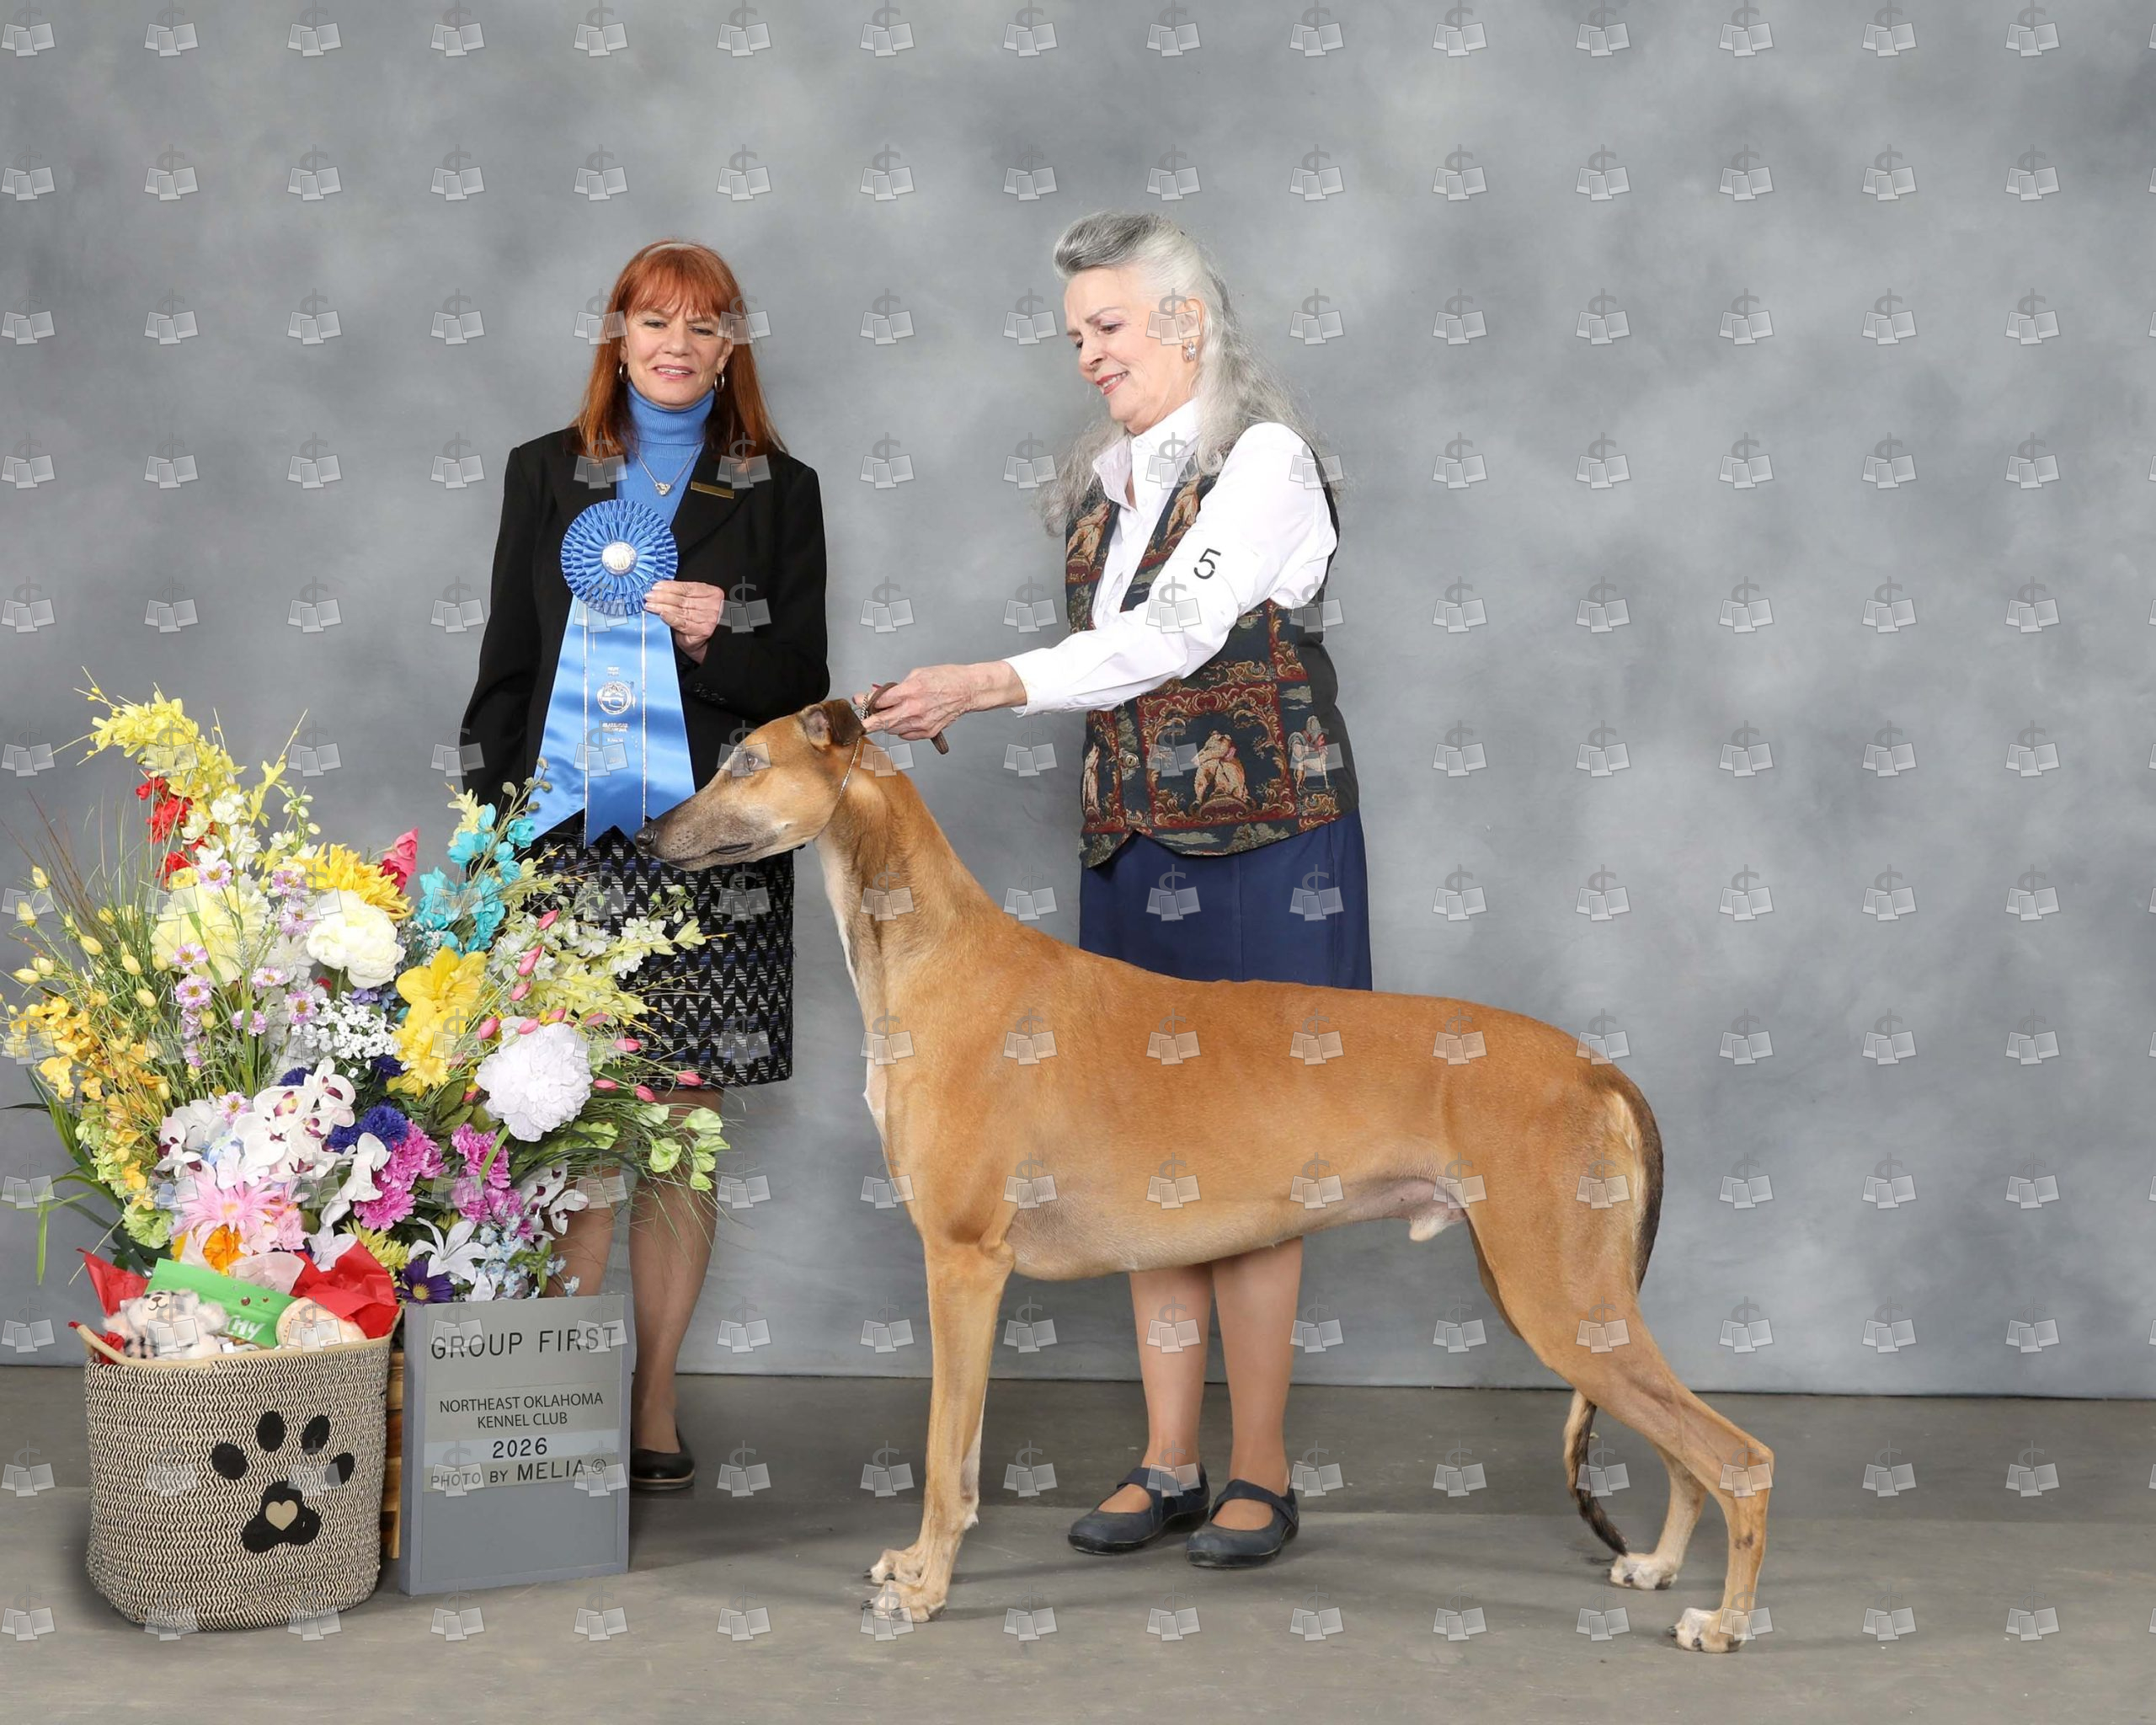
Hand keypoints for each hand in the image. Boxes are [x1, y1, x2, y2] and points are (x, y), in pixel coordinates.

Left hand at [645, 579, 724, 661]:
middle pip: (682, 599)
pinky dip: (671, 618)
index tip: (656, 587)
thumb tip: (659, 591)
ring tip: (650, 605)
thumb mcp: (694, 603)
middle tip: (649, 596)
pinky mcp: (704, 630)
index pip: (688, 588)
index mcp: (712, 594)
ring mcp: (710, 618)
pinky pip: (683, 623)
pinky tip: (662, 614)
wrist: (707, 644)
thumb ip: (682, 596)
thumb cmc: (699, 622)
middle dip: (662, 597)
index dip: (670, 587)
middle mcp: (714, 605)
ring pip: (681, 610)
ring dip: (662, 607)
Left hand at [852, 663, 1022, 739]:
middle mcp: (914, 709)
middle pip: (882, 722)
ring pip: (893, 730)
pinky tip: (905, 719)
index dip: (866, 702)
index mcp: (910, 691)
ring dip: (887, 723)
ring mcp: (921, 723)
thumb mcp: (917, 674)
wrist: (968, 691)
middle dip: (868, 722)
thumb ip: (896, 687)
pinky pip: (906, 735)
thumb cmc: (946, 679)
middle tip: (861, 720)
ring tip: (890, 714)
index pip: (879, 702)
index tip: (858, 701)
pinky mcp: (927, 732)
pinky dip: (901, 728)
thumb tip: (878, 694)